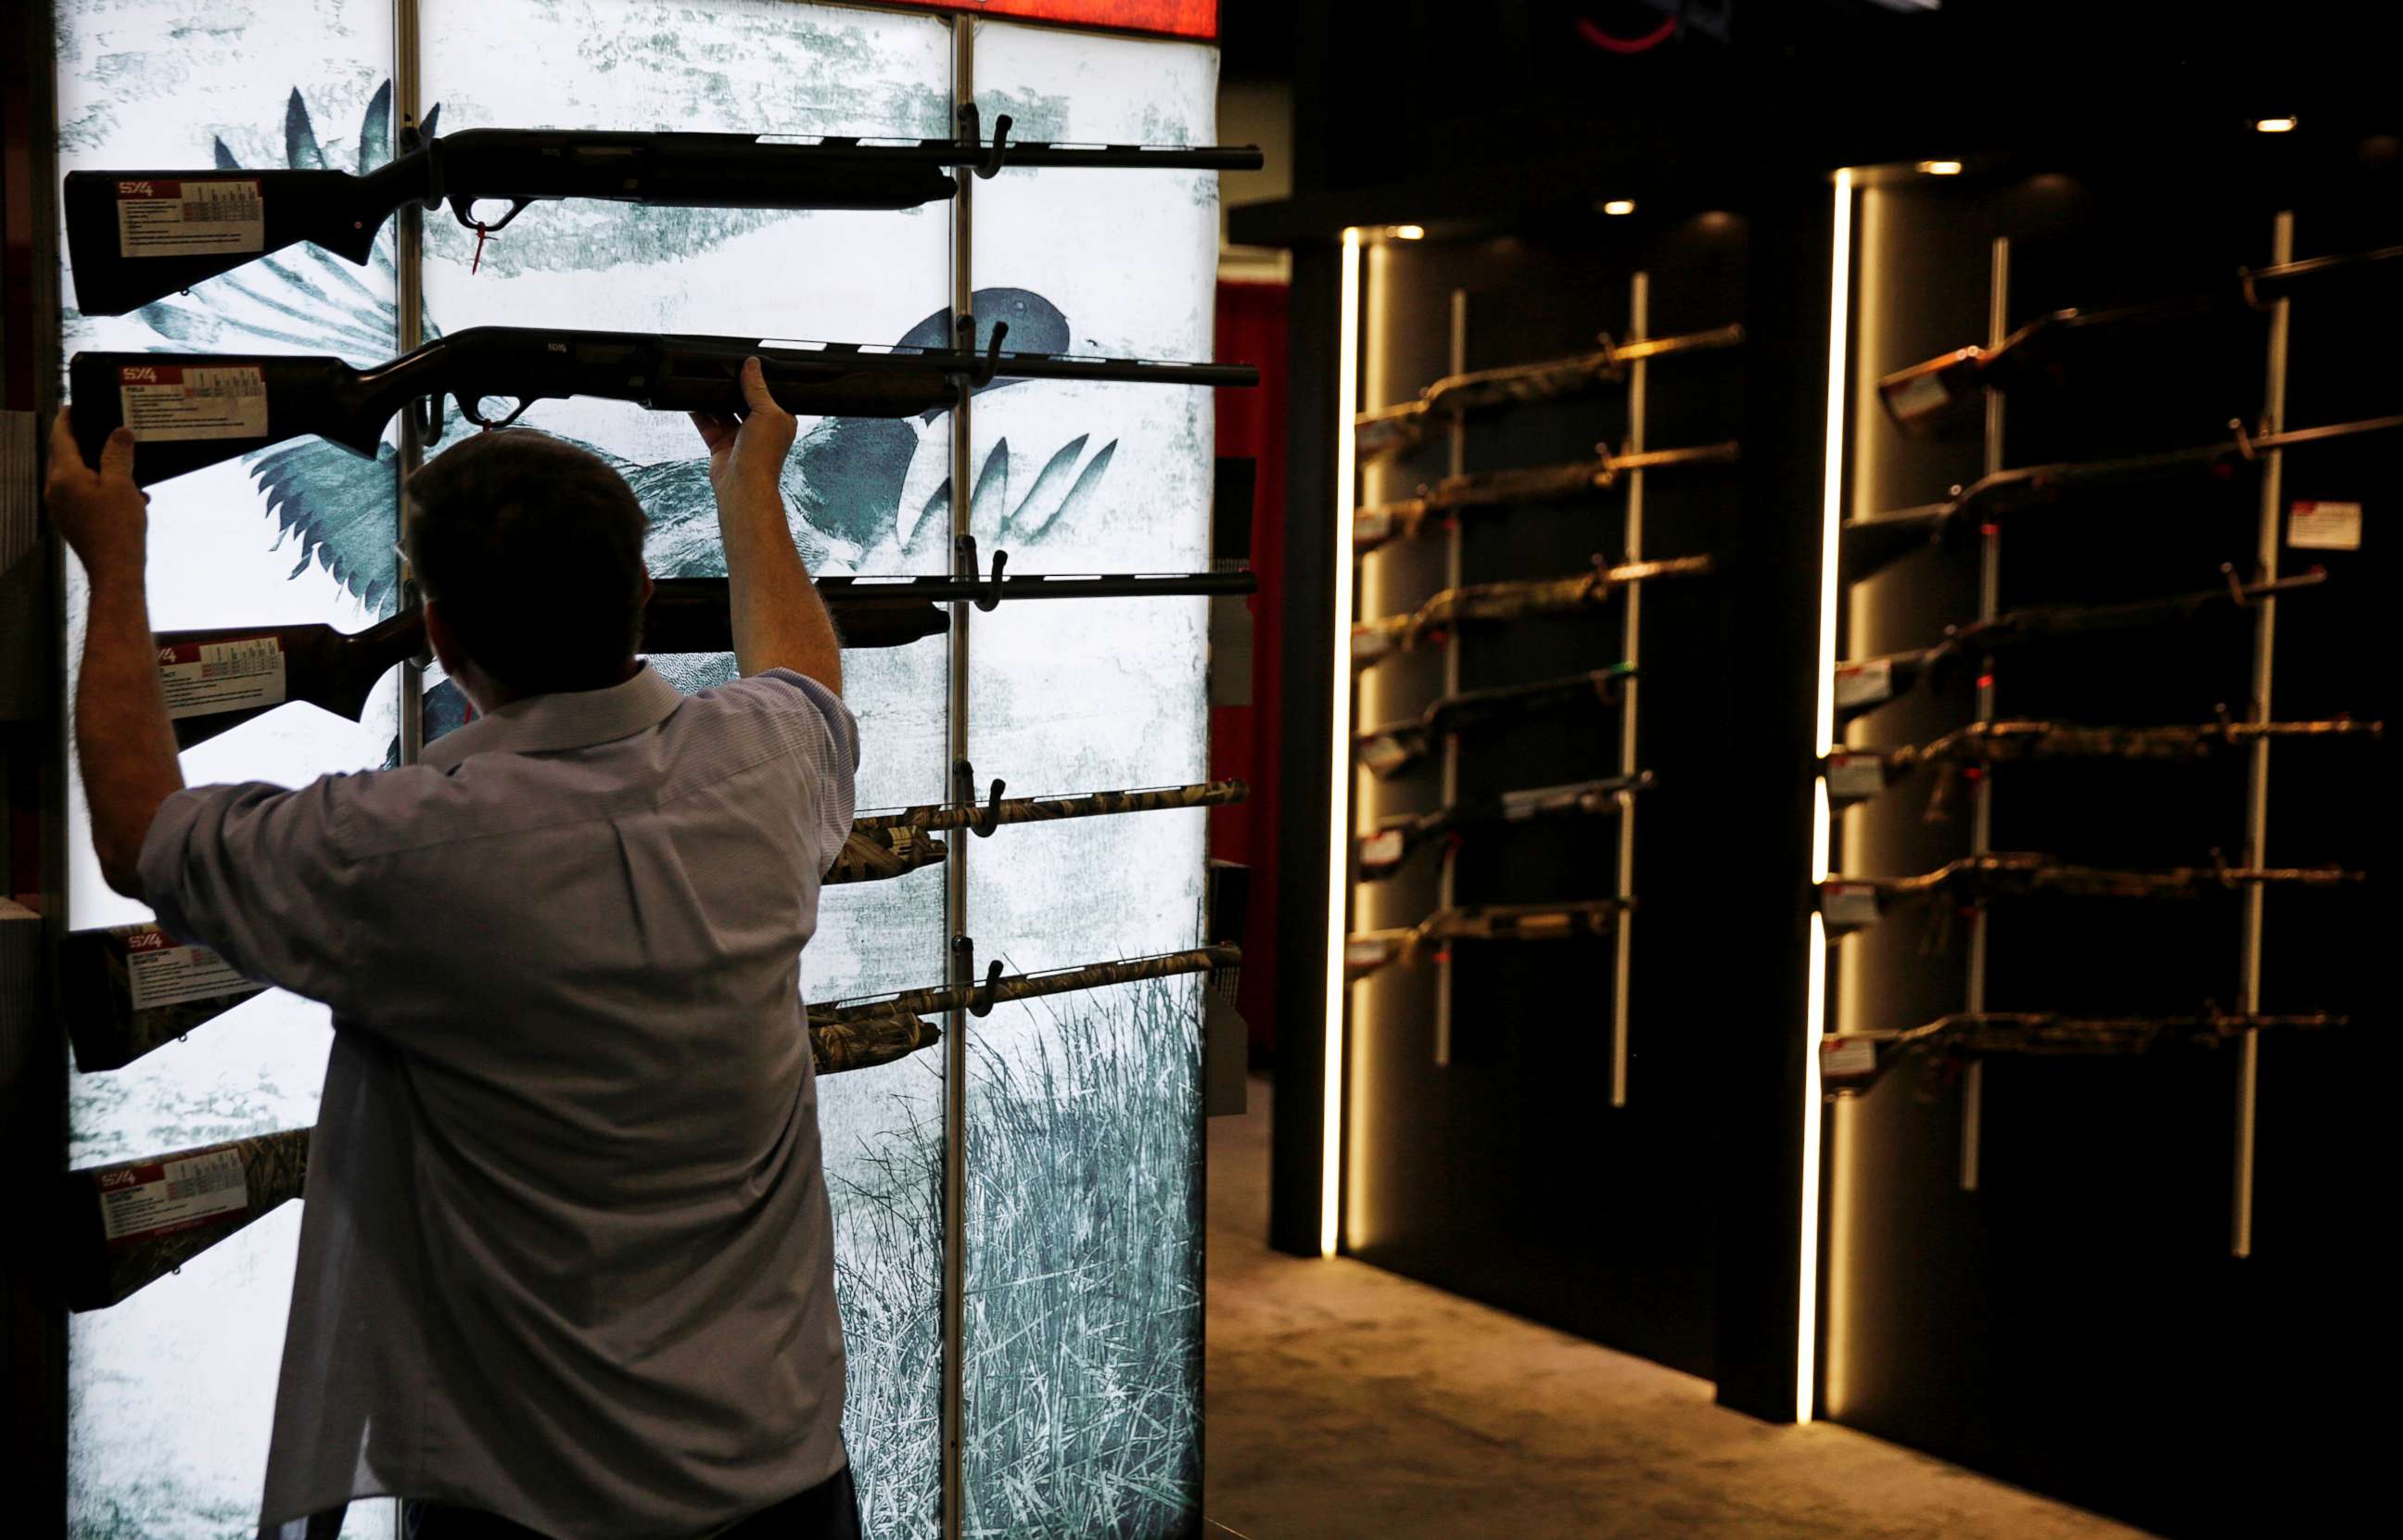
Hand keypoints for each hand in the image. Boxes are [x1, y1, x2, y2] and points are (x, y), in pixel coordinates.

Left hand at [45, 407, 148, 576]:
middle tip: (102, 429)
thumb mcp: (123, 486)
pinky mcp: (70, 520)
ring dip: (95, 467)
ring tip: (121, 465)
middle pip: (65, 455)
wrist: (115, 571)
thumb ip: (118, 455)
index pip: (60, 437)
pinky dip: (98, 487)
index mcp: (64, 475)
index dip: (67, 419)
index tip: (74, 406)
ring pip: (74, 475)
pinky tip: (124, 494)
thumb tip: (119, 432)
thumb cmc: (118, 529)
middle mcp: (55, 489)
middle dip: (83, 442)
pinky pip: (80, 493)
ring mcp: (60, 507)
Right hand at [689, 356, 797, 495]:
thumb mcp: (766, 413)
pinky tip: (689, 399)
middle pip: (742, 401)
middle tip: (719, 370)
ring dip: (712, 399)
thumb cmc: (763, 456)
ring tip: (702, 380)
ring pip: (723, 411)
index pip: (767, 394)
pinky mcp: (721, 445)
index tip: (743, 365)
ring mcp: (739, 437)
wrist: (743, 486)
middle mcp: (760, 429)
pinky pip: (707, 424)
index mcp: (779, 420)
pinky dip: (698, 412)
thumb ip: (757, 388)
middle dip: (731, 388)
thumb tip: (753, 364)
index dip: (756, 381)